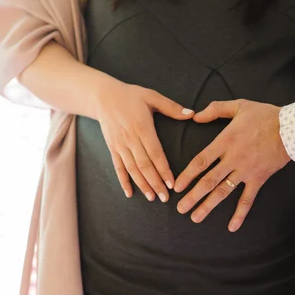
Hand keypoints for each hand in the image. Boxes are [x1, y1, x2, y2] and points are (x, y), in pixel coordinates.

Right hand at [96, 80, 193, 201]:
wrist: (103, 96)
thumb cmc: (131, 96)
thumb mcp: (152, 96)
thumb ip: (172, 107)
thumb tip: (191, 114)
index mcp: (142, 127)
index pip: (155, 153)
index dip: (163, 170)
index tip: (172, 183)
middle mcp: (130, 139)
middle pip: (144, 165)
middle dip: (155, 183)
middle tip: (165, 198)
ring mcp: (120, 145)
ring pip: (132, 169)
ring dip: (142, 185)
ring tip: (152, 197)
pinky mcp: (112, 148)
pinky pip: (118, 167)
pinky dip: (123, 181)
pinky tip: (129, 193)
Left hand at [174, 100, 290, 231]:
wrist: (292, 128)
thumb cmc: (265, 115)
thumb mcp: (238, 105)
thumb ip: (215, 109)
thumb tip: (195, 116)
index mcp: (225, 141)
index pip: (201, 161)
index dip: (187, 175)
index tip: (177, 186)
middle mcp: (233, 159)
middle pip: (208, 181)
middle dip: (192, 196)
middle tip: (180, 209)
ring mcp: (245, 171)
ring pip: (223, 192)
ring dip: (208, 206)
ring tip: (195, 218)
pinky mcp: (258, 179)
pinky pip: (248, 199)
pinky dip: (240, 214)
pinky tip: (232, 227)